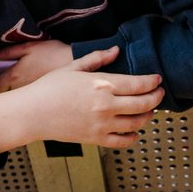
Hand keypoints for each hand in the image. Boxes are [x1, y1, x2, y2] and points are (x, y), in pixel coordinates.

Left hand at [0, 40, 73, 93]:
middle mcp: (21, 87)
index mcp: (15, 75)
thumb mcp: (29, 46)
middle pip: (5, 94)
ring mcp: (32, 93)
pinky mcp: (42, 95)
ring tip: (13, 89)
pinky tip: (30, 90)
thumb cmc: (53, 53)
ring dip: (13, 95)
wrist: (75, 64)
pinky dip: (26, 96)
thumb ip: (9, 52)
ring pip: (17, 97)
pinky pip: (29, 98)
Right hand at [0, 46, 164, 150]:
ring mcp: (102, 124)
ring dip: (147, 116)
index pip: (139, 84)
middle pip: (143, 104)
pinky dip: (133, 136)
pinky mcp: (96, 139)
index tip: (157, 79)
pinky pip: (123, 141)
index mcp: (102, 84)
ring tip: (149, 110)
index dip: (152, 82)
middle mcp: (106, 106)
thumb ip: (97, 58)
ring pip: (137, 123)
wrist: (32, 113)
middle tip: (159, 93)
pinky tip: (134, 130)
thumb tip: (116, 50)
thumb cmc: (49, 87)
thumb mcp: (73, 67)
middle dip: (156, 98)